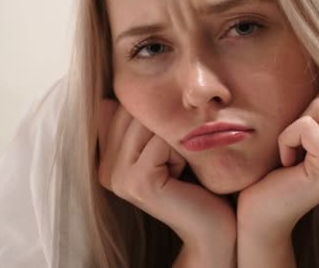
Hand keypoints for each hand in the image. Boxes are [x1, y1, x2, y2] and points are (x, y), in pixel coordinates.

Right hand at [97, 100, 235, 265]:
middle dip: (166, 126)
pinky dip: (182, 153)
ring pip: (149, 124)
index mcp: (106, 157)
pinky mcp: (137, 183)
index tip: (169, 148)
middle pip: (136, 112)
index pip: (124, 106)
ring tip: (180, 165)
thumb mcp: (166, 147)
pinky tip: (184, 174)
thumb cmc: (196, 181)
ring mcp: (117, 177)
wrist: (213, 225)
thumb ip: (140, 124)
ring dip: (176, 139)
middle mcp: (105, 168)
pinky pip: (162, 143)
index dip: (157, 117)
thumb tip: (115, 93)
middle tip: (179, 156)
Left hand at [237, 81, 318, 250]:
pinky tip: (288, 166)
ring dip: (291, 131)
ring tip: (292, 159)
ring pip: (318, 107)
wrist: (259, 215)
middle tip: (294, 152)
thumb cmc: (272, 171)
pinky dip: (286, 141)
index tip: (300, 139)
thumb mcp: (299, 132)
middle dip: (299, 120)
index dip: (310, 107)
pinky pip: (305, 127)